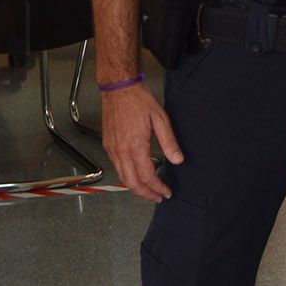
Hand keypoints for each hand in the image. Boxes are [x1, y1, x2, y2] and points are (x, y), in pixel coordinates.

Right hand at [102, 80, 184, 200]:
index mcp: (135, 146)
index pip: (147, 176)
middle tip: (158, 197)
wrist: (118, 88)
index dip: (158, 187)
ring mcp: (112, 149)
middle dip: (146, 194)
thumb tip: (178, 159)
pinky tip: (135, 175)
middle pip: (132, 183)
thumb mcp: (160, 119)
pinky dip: (126, 176)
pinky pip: (117, 167)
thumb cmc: (138, 100)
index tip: (166, 192)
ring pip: (122, 177)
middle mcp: (121, 150)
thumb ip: (169, 142)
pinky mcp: (108, 145)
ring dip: (135, 187)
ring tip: (148, 190)